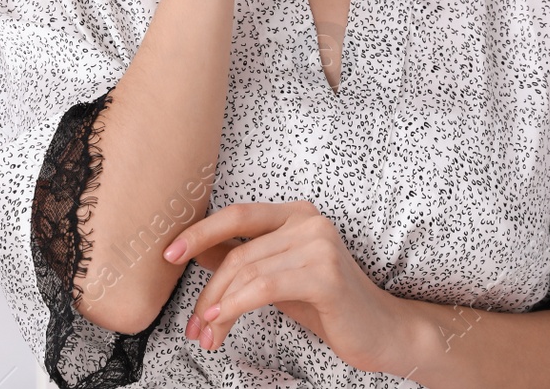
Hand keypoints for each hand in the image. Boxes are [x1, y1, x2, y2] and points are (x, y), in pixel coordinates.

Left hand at [162, 201, 406, 373]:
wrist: (381, 331)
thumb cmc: (328, 305)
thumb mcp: (277, 277)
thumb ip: (243, 259)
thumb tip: (195, 250)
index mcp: (295, 214)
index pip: (237, 215)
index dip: (200, 231)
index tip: (169, 253)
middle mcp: (308, 221)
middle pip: (238, 252)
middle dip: (207, 291)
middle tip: (193, 324)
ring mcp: (318, 245)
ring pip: (246, 272)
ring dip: (218, 308)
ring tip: (208, 335)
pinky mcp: (324, 274)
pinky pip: (264, 287)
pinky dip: (236, 305)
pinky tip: (223, 322)